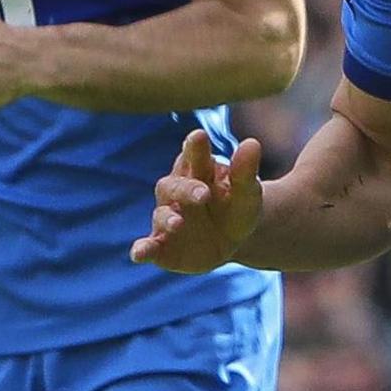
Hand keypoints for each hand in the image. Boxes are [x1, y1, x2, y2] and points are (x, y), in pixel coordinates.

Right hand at [136, 129, 264, 273]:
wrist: (233, 240)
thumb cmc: (237, 207)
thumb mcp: (247, 192)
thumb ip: (246, 170)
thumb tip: (252, 143)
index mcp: (198, 170)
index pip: (193, 154)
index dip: (195, 147)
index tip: (199, 136)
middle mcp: (177, 192)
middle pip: (174, 186)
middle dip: (187, 190)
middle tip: (204, 194)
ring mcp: (167, 217)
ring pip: (162, 214)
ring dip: (168, 218)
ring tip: (179, 223)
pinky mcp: (161, 244)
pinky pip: (148, 246)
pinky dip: (142, 249)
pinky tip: (138, 253)